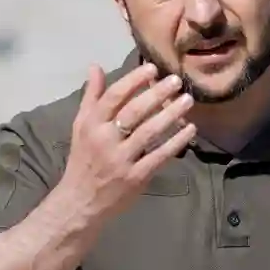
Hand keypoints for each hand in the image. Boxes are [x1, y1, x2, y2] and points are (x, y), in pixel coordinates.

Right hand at [60, 62, 195, 221]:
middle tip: (177, 80)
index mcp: (91, 124)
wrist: (80, 202)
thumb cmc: (83, 159)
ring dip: (170, 114)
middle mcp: (105, 139)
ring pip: (149, 132)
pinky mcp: (136, 177)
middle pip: (134, 111)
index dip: (134, 80)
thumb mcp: (81, 125)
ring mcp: (121, 159)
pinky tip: (189, 129)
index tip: (152, 68)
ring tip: (188, 100)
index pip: (114, 97)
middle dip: (157, 93)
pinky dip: (176, 141)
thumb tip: (96, 66)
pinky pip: (159, 155)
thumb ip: (91, 96)